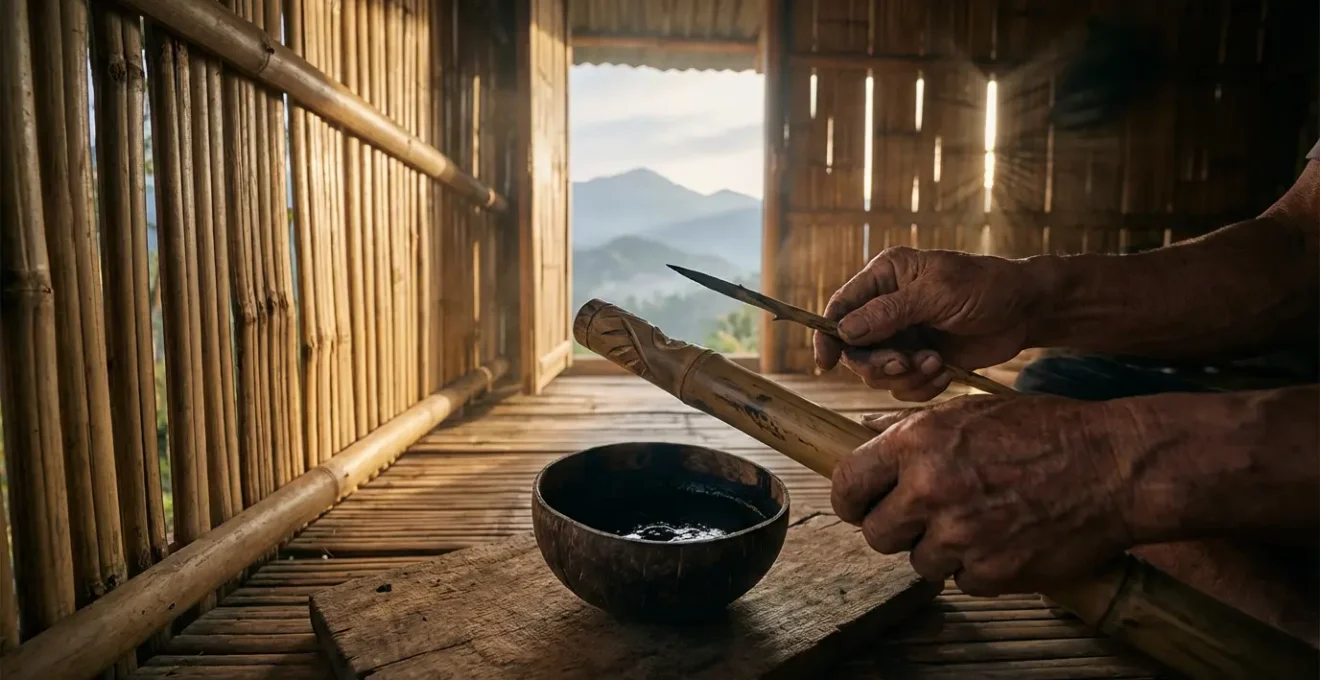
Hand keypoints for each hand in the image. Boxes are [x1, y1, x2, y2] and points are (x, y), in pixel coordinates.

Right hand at [813, 247, 1048, 400]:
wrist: (1027, 310)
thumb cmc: (984, 287)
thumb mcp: (935, 293)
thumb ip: (887, 312)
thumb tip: (843, 331)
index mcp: (884, 277)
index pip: (840, 308)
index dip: (828, 337)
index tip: (826, 363)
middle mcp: (886, 307)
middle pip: (855, 349)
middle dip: (879, 363)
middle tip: (906, 363)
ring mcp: (904, 336)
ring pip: (879, 373)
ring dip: (907, 375)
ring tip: (937, 362)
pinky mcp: (921, 360)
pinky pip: (904, 386)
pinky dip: (923, 385)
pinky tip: (946, 370)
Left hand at [833, 396, 1135, 595]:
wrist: (1113, 467)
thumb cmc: (1046, 430)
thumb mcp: (970, 412)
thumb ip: (910, 428)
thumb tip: (863, 429)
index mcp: (917, 443)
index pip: (847, 485)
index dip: (851, 500)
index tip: (861, 505)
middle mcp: (931, 489)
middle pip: (876, 533)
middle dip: (897, 528)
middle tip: (926, 516)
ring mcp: (961, 535)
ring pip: (919, 561)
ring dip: (942, 548)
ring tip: (980, 519)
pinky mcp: (992, 572)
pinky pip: (962, 580)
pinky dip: (978, 567)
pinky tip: (1006, 537)